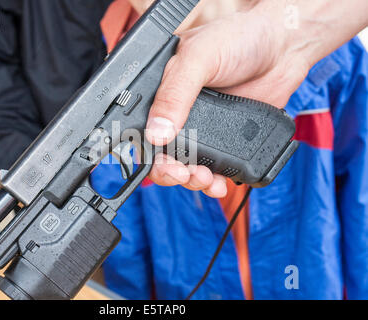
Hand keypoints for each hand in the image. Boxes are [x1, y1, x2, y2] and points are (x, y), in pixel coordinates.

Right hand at [145, 0, 367, 197]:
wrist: (281, 48)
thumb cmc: (237, 40)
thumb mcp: (198, 58)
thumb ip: (175, 94)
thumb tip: (157, 132)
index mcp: (161, 93)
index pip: (140, 129)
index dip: (147, 151)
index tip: (162, 161)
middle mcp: (178, 113)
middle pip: (161, 155)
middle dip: (169, 172)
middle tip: (182, 173)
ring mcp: (202, 129)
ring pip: (185, 167)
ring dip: (191, 180)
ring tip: (204, 178)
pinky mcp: (226, 140)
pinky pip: (214, 168)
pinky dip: (214, 181)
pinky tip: (218, 182)